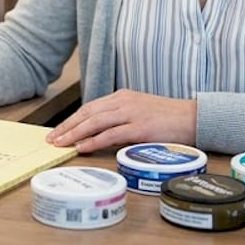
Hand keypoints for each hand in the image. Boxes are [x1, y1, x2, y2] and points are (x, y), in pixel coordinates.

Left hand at [44, 89, 196, 153]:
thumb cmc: (168, 118)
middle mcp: (124, 102)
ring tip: (60, 144)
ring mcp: (131, 113)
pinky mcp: (140, 127)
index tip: (58, 131)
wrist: (193, 117)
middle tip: (51, 139)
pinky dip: (93, 141)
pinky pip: (110, 134)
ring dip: (74, 133)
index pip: (90, 107)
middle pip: (87, 112)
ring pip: (95, 122)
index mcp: (122, 96)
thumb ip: (120, 119)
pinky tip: (82, 147)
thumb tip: (99, 134)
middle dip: (67, 126)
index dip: (71, 119)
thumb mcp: (140, 112)